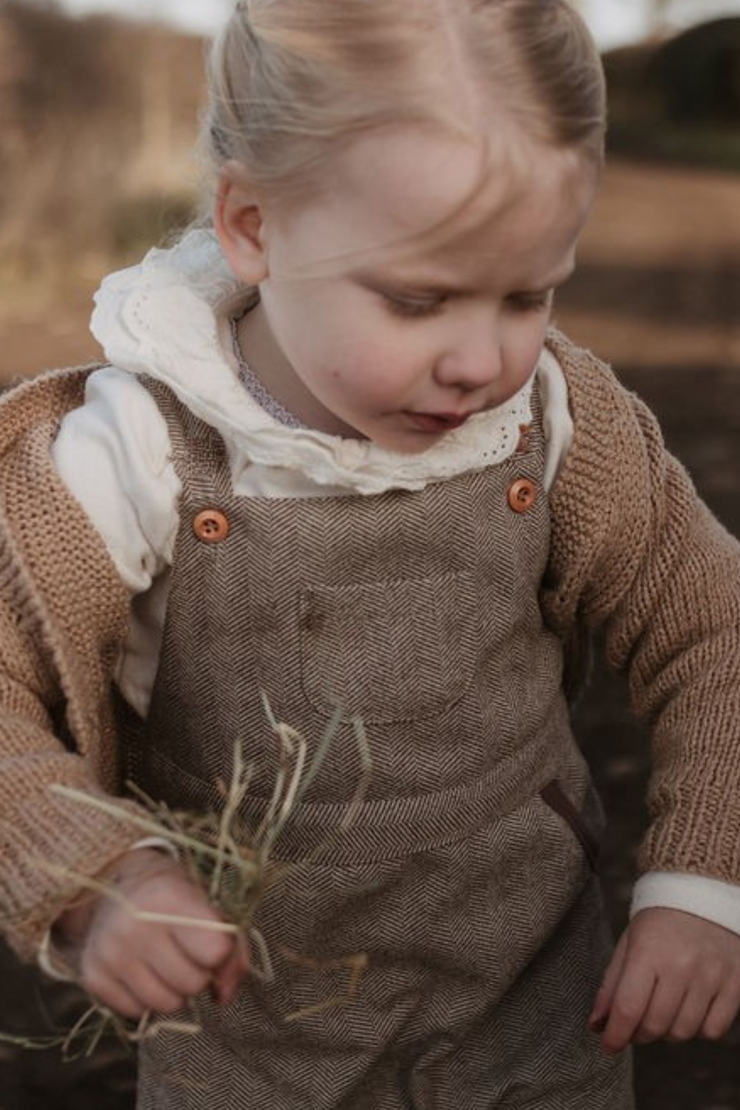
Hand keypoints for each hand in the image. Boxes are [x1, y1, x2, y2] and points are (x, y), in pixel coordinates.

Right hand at [55, 847, 249, 1019]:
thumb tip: (224, 997)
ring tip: (166, 962)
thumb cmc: (173, 900)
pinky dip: (146, 997)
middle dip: (198, 974)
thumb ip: (232, 948)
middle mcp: (134, 924)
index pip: (215, 950)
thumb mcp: (208, 905)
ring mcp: (109, 953)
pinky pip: (137, 1012)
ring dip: (174, 990)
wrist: (113, 888)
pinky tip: (142, 970)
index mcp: (169, 896)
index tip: (213, 943)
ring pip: (166, 1004)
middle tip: (187, 953)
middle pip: (193, 983)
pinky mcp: (92, 977)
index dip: (221, 954)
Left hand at [589, 907, 739, 1053]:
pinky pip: (713, 1029)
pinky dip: (698, 1029)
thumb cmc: (659, 920)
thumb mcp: (629, 943)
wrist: (703, 891)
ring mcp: (712, 975)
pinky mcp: (736, 982)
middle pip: (656, 1025)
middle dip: (639, 1034)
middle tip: (635, 1025)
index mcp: (648, 951)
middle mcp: (682, 965)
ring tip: (663, 1012)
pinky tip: (690, 1010)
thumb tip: (597, 1025)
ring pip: (684, 1032)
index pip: (628, 1008)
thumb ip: (612, 985)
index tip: (608, 1046)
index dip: (616, 1035)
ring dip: (667, 1032)